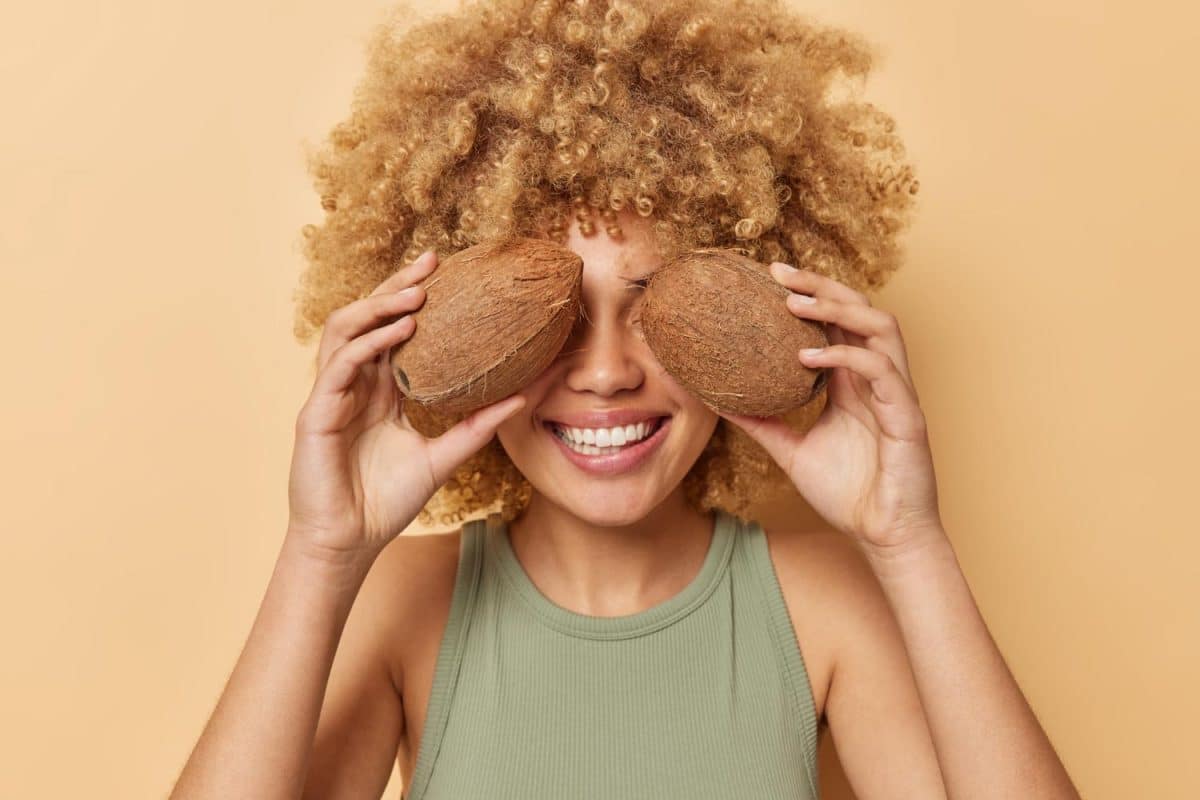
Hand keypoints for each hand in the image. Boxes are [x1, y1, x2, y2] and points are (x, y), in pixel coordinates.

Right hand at [287, 249, 526, 565]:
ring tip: (415, 294)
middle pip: (368, 318)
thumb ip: (477, 427)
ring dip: (379, 306)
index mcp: (378, 391)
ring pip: (346, 330)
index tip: (447, 271)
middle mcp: (353, 385)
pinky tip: (398, 331)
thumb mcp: (443, 457)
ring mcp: (331, 395)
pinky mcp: (316, 414)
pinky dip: (368, 343)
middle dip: (396, 287)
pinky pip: (339, 366)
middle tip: (431, 261)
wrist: (351, 542)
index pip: (392, 331)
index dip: (413, 299)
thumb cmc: (386, 502)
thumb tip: (522, 399)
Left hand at [716, 262, 942, 555]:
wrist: (881, 536)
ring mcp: (896, 393)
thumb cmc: (847, 495)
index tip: (770, 277)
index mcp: (855, 384)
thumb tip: (716, 400)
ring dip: (838, 309)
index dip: (811, 295)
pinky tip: (807, 358)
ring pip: (880, 327)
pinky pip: (880, 370)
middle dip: (822, 286)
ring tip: (794, 304)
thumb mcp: (791, 451)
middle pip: (860, 310)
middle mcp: (878, 379)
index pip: (838, 322)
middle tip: (778, 273)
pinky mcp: (907, 415)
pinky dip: (845, 356)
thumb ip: (760, 423)